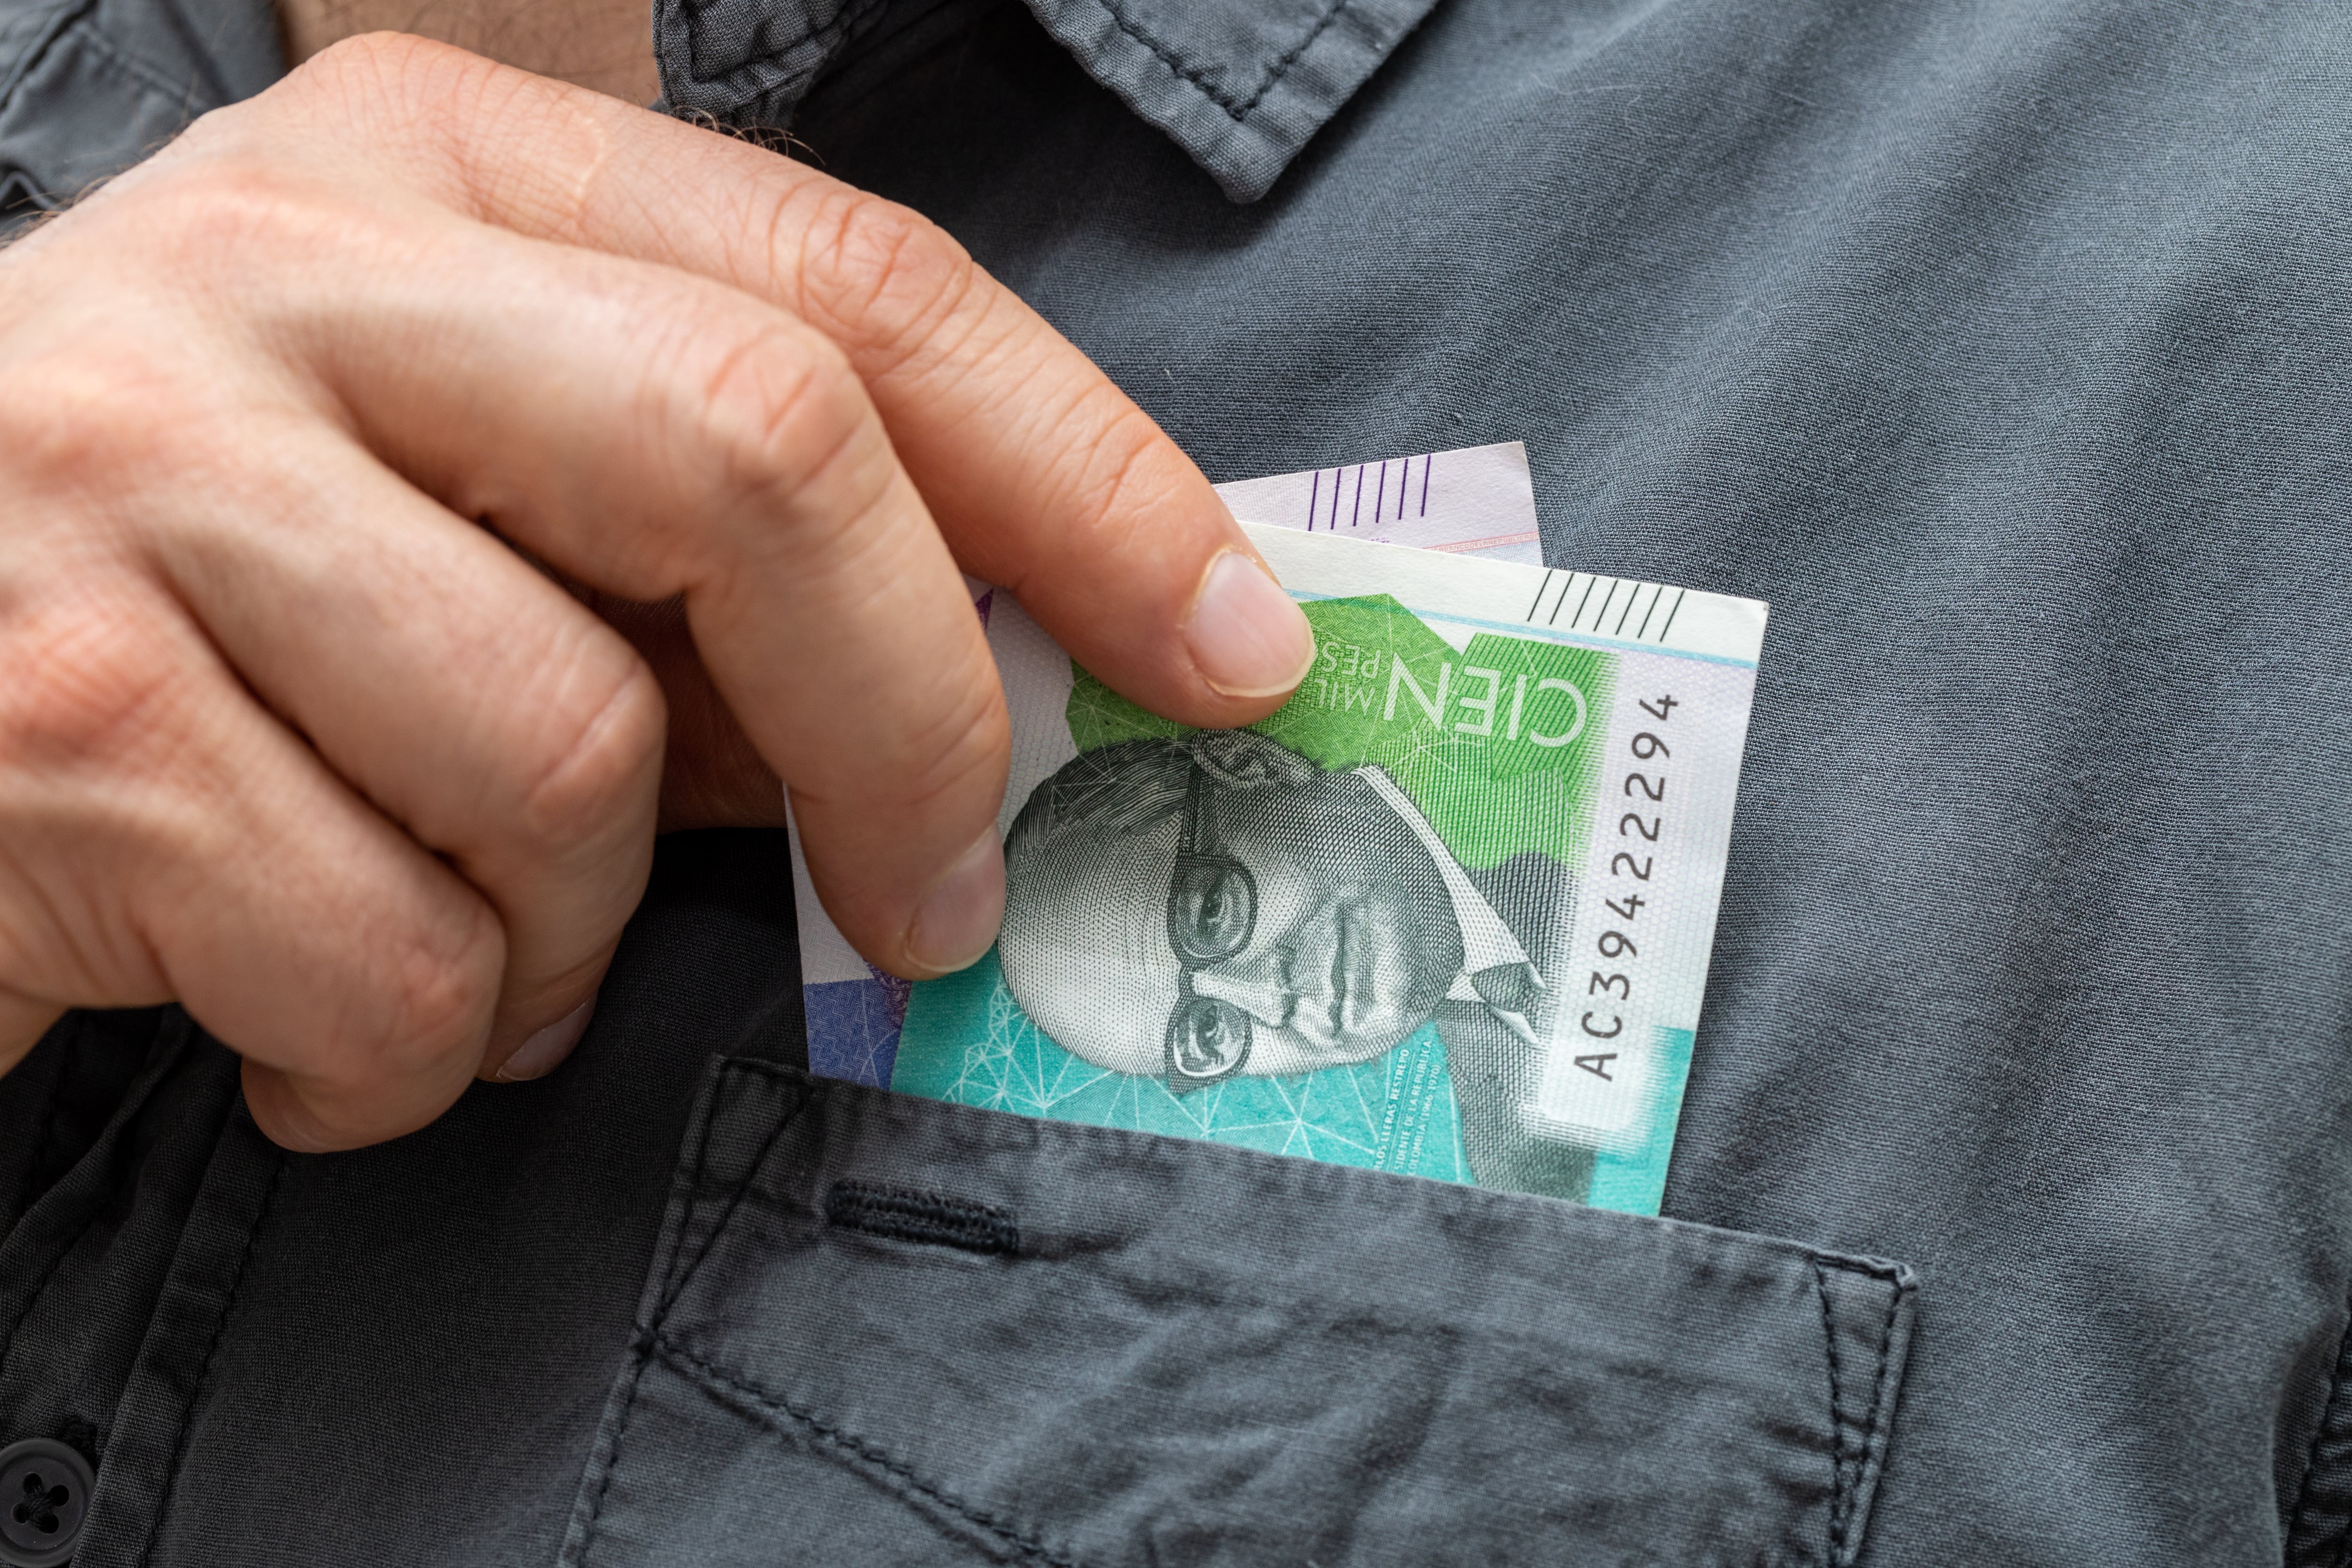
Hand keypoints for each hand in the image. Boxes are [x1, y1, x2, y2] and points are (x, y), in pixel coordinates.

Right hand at [0, 35, 1311, 1148]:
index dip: (1089, 480)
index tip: (1232, 646)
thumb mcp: (470, 511)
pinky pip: (395, 955)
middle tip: (945, 900)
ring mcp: (142, 476)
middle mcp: (280, 276)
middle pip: (765, 460)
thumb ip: (711, 568)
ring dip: (567, 935)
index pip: (855, 291)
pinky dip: (407, 1049)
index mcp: (429, 176)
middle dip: (916, 724)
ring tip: (461, 948)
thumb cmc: (212, 600)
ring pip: (570, 760)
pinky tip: (306, 1013)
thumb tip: (1003, 699)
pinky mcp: (57, 719)